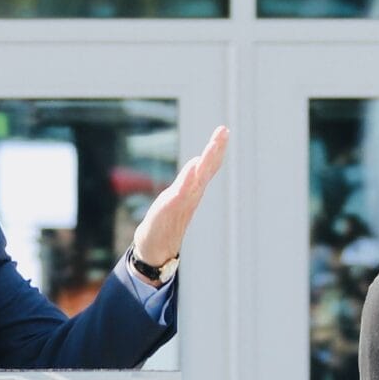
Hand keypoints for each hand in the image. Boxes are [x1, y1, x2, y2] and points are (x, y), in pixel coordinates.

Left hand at [127, 125, 228, 267]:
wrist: (155, 248)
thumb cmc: (165, 222)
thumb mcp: (176, 196)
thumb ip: (187, 180)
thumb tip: (196, 162)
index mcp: (193, 189)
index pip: (207, 166)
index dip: (216, 149)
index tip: (224, 131)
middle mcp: (192, 193)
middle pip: (207, 168)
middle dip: (215, 149)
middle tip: (224, 131)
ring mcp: (183, 200)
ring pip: (198, 176)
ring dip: (207, 160)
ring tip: (215, 143)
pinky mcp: (171, 208)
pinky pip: (182, 191)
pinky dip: (189, 178)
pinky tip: (194, 166)